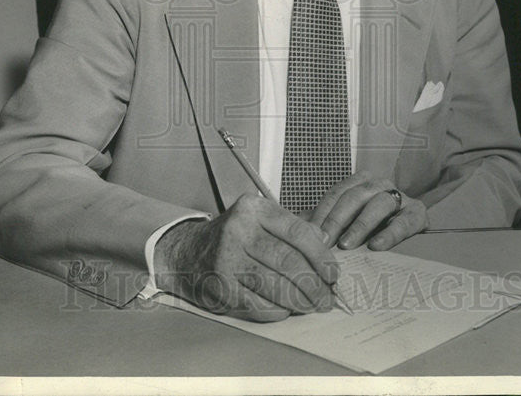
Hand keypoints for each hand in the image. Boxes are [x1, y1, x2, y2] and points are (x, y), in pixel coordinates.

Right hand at [153, 193, 338, 321]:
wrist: (187, 251)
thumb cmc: (234, 237)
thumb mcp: (261, 221)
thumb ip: (293, 228)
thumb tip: (327, 245)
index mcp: (254, 209)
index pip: (298, 232)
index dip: (321, 256)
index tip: (333, 274)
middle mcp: (238, 230)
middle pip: (289, 261)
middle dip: (314, 284)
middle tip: (326, 298)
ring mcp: (226, 258)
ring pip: (275, 285)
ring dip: (300, 301)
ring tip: (312, 306)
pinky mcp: (219, 286)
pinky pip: (257, 305)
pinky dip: (277, 310)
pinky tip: (286, 309)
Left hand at [308, 172, 428, 250]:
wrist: (410, 234)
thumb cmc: (370, 228)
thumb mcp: (346, 222)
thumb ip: (323, 222)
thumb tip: (295, 228)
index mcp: (360, 182)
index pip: (336, 193)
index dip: (321, 213)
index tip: (309, 234)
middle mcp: (380, 184)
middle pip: (354, 196)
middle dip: (337, 219)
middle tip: (324, 242)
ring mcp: (400, 197)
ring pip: (378, 204)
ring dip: (360, 225)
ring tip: (346, 245)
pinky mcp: (418, 214)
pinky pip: (404, 222)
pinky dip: (390, 234)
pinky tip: (376, 246)